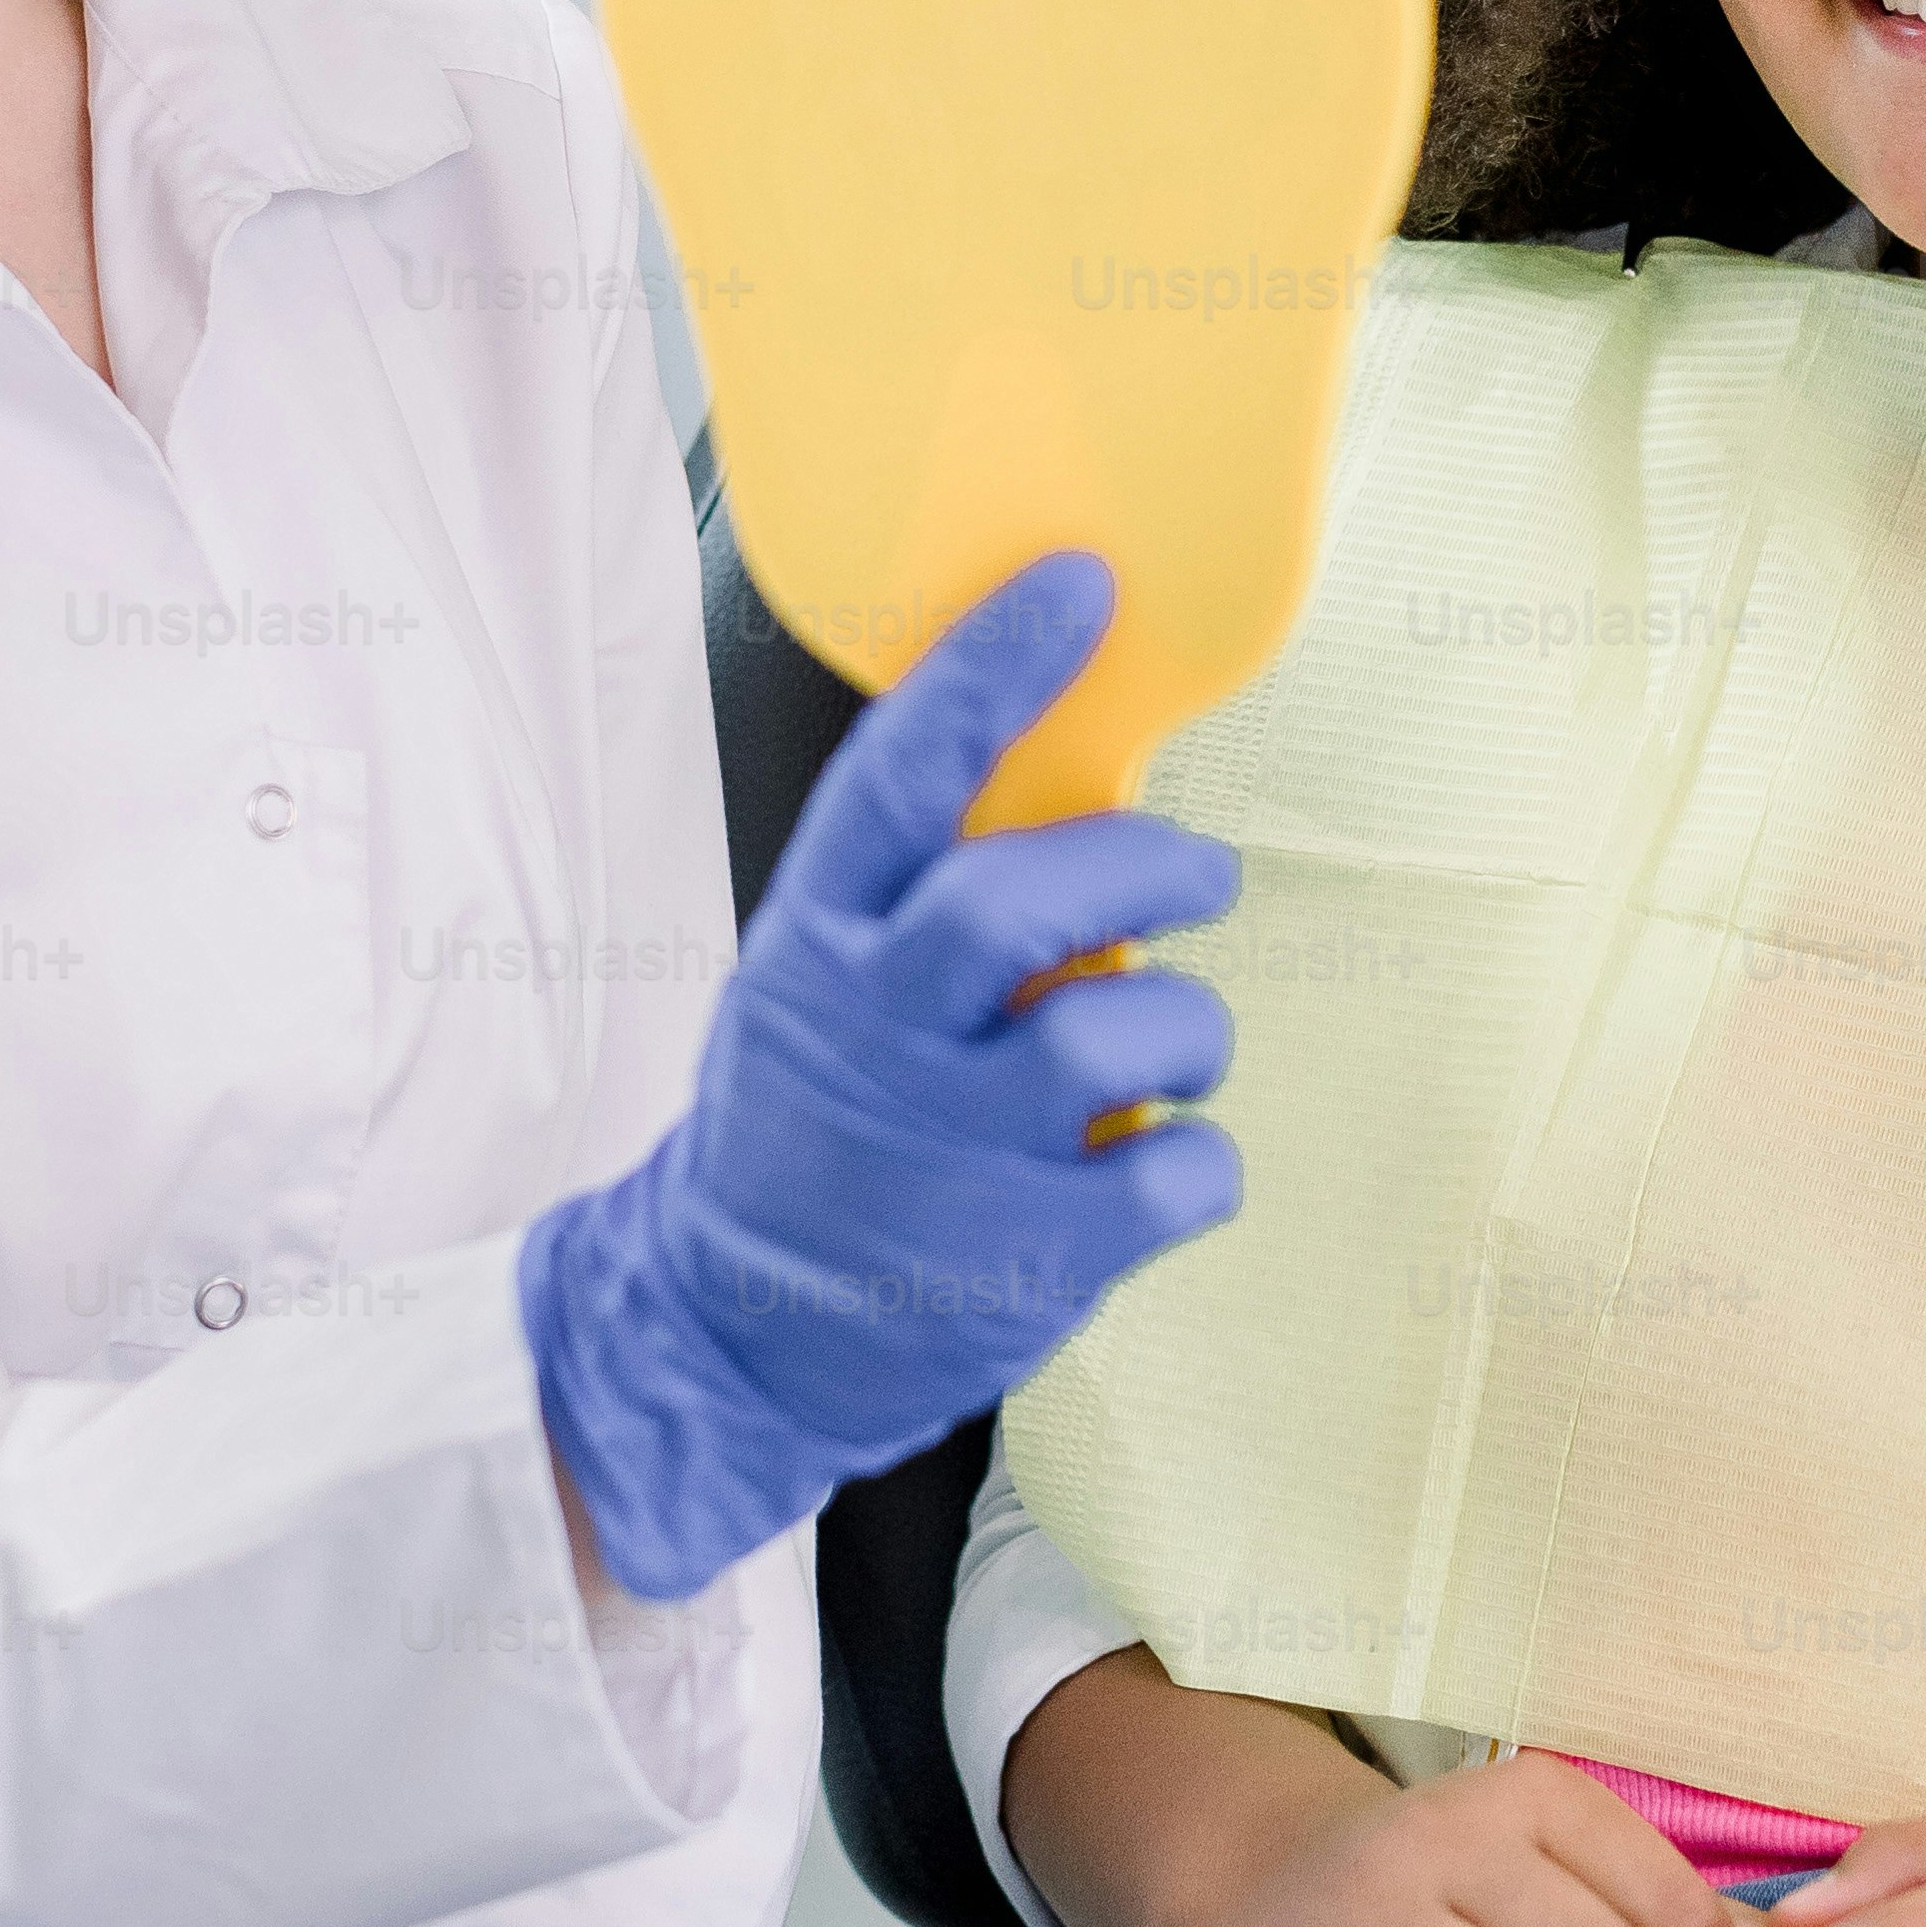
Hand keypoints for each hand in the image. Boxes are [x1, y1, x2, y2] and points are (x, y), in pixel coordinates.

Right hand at [519, 552, 1244, 1596]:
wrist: (722, 1340)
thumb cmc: (799, 1133)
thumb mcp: (808, 990)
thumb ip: (913, 905)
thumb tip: (1070, 795)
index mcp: (819, 946)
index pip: (903, 772)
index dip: (994, 667)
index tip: (1080, 586)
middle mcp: (877, 1035)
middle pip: (1027, 899)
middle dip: (1147, 865)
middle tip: (1203, 873)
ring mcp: (951, 1151)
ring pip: (1128, 1033)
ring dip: (1189, 1028)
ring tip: (1172, 1052)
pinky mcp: (1026, 1260)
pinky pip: (1179, 1170)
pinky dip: (1201, 1159)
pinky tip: (1161, 1168)